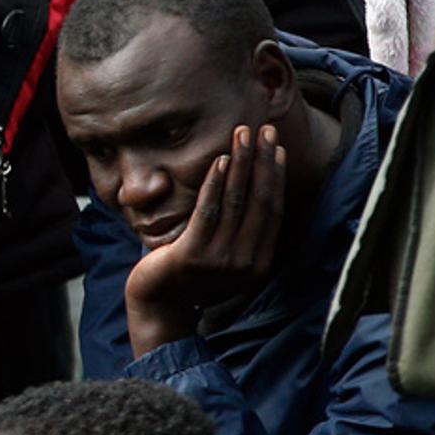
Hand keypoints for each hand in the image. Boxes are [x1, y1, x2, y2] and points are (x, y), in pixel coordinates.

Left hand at [122, 124, 285, 355]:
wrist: (157, 305)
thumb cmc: (188, 274)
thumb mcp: (223, 256)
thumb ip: (239, 232)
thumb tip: (251, 191)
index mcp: (258, 263)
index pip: (273, 211)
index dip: (276, 177)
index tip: (276, 147)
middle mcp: (246, 262)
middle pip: (260, 202)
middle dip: (263, 162)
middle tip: (265, 129)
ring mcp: (220, 260)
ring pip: (237, 202)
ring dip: (242, 163)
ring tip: (242, 134)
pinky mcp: (193, 254)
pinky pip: (208, 211)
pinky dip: (215, 183)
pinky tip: (220, 160)